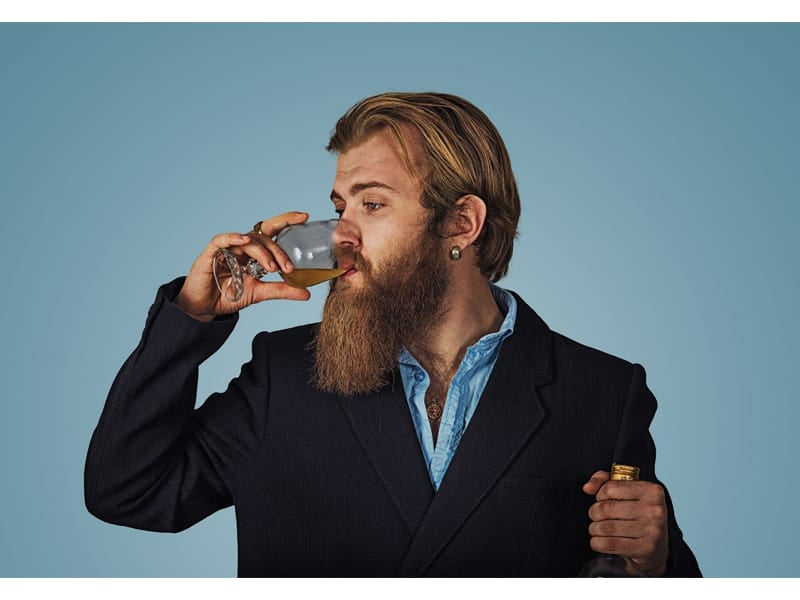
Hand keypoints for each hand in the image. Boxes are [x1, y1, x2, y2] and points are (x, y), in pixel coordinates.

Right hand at [175, 211, 311, 320]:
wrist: (204, 307)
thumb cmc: (228, 295)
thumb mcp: (260, 292)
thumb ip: (282, 290)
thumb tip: (306, 293)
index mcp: (254, 252)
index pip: (272, 232)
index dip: (287, 221)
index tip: (305, 217)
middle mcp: (241, 247)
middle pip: (263, 236)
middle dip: (278, 248)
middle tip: (289, 266)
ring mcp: (226, 248)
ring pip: (248, 241)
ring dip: (263, 253)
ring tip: (272, 268)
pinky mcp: (210, 253)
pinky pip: (221, 240)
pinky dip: (233, 238)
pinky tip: (244, 240)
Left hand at [582, 470, 668, 575]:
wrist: (656, 548)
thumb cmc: (639, 516)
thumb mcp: (628, 492)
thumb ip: (605, 481)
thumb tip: (588, 487)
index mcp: (652, 491)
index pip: (610, 487)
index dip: (600, 495)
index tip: (603, 500)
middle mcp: (655, 510)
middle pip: (606, 508)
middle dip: (594, 513)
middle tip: (597, 517)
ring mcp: (652, 530)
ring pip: (606, 527)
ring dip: (595, 529)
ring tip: (597, 529)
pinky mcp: (645, 549)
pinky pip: (610, 544)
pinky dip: (598, 543)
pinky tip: (600, 541)